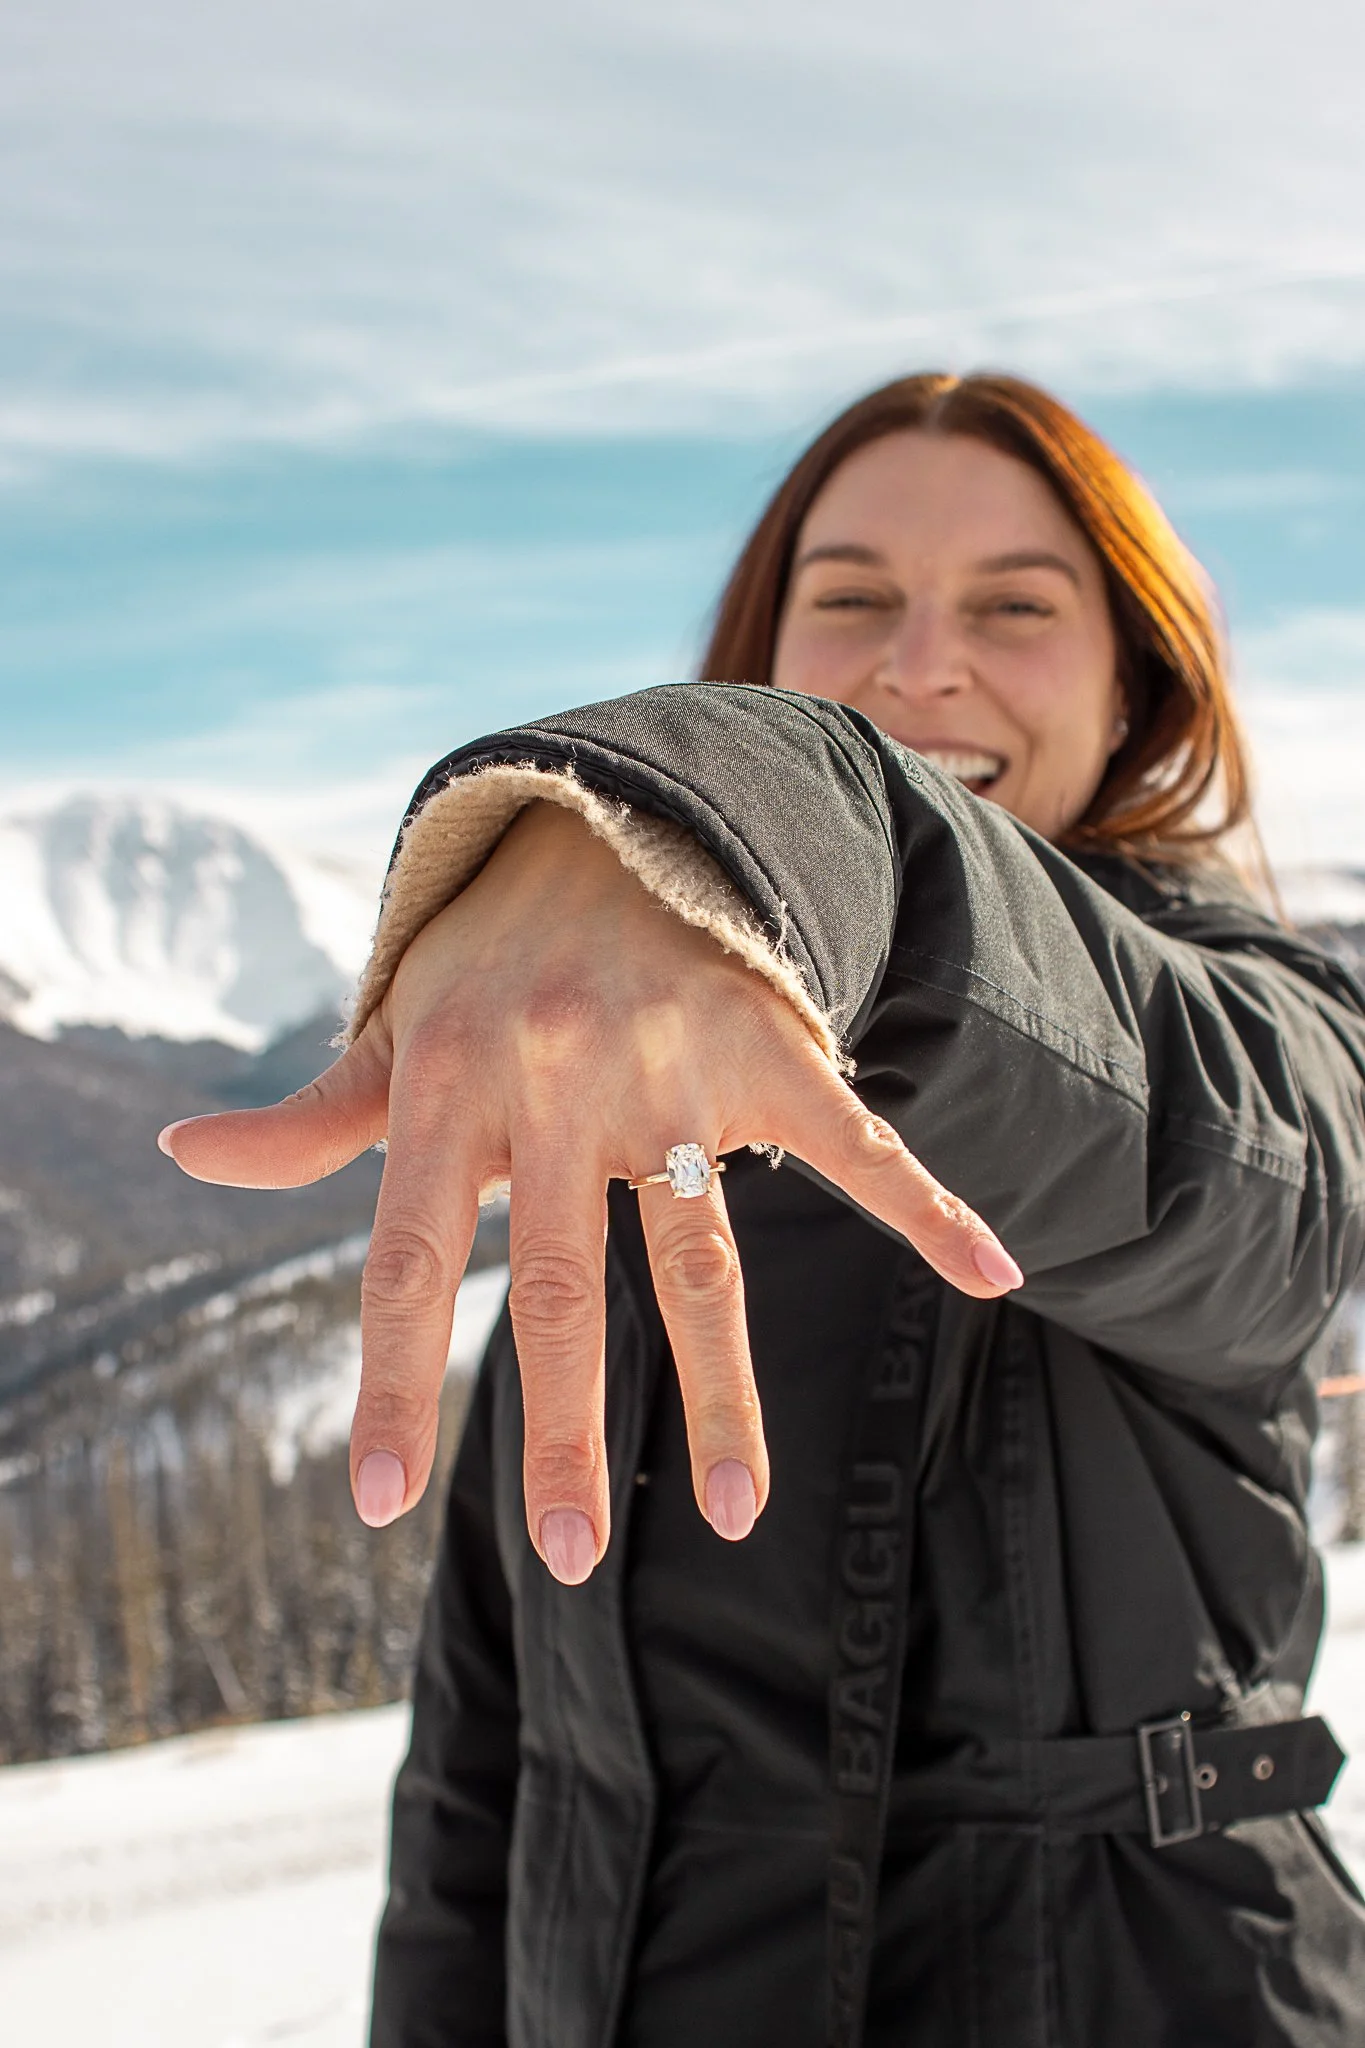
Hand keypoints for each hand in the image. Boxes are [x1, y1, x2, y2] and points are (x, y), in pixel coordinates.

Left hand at [160, 802, 1021, 1581]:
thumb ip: (314, 1111)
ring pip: (702, 1254)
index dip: (393, 1378)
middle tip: (566, 1555)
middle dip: (562, 1429)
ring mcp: (675, 1066)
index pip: (408, 1256)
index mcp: (452, 1084)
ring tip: (731, 1513)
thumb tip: (189, 1155)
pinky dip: (925, 1208)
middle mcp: (560, 1082)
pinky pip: (854, 1142)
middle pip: (562, 1284)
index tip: (377, 1500)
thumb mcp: (392, 1021)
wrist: (610, 804)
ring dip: (719, 1391)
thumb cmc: (486, 945)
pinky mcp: (769, 1042)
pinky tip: (991, 1274)